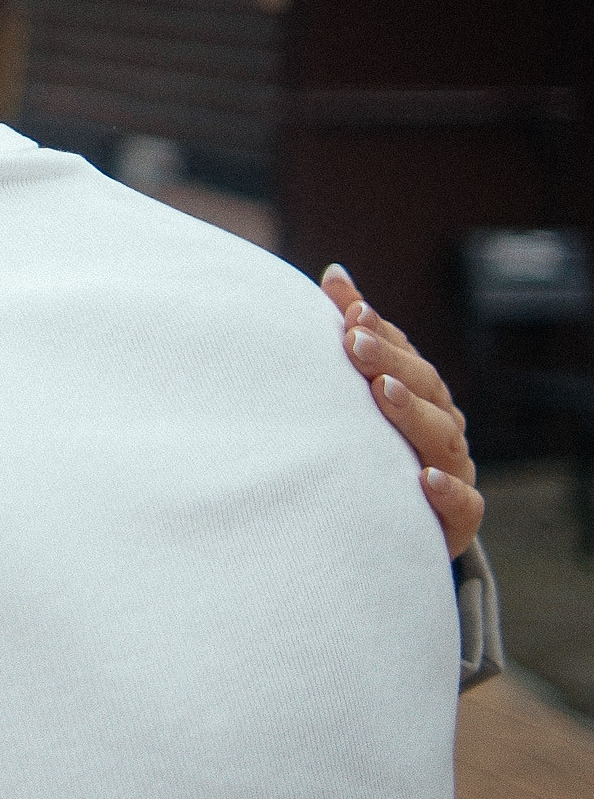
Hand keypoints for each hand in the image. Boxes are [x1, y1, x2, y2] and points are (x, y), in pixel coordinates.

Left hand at [321, 264, 482, 557]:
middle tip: (353, 344)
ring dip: (412, 413)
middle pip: (425, 389)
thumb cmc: (374, 445)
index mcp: (422, 394)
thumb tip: (334, 274)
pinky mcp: (457, 519)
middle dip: (390, 363)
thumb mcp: (366, 388)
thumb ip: (357, 333)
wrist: (394, 525)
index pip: (404, 357)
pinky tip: (425, 479)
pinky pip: (463, 505)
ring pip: (441, 437)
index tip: (349, 315)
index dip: (381, 334)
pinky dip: (447, 492)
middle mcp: (442, 426)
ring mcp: (453, 469)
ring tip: (383, 392)